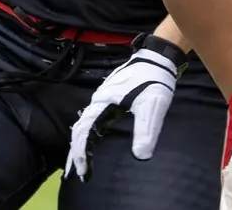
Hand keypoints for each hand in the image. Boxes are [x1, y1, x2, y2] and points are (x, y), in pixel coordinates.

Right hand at [65, 35, 184, 179]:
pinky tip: (91, 141)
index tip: (81, 173)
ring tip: (79, 162)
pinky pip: (92, 118)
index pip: (84, 132)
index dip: (80, 154)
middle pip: (80, 130)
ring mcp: (102, 98)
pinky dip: (87, 134)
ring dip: (80, 143)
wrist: (157, 58)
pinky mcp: (108, 97)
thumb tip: (141, 157)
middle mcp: (97, 101)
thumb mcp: (152, 107)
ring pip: (84, 124)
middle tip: (74, 174)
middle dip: (75, 153)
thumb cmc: (153, 81)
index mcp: (103, 103)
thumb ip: (146, 131)